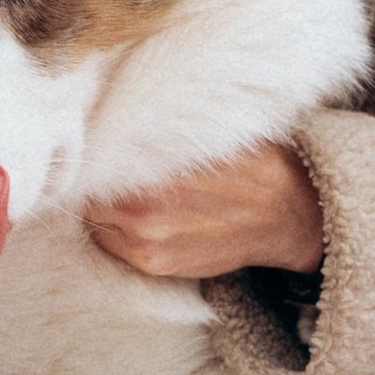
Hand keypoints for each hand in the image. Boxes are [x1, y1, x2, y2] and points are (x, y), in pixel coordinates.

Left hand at [85, 140, 323, 281]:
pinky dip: (116, 230)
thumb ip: (159, 130)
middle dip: (97, 180)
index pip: (94, 159)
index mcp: (156, 168)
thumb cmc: (248, 164)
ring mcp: (148, 241)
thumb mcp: (207, 131)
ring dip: (104, 207)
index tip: (95, 146)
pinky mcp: (156, 264)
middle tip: (110, 169)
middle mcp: (145, 209)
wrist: (285, 214)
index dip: (94, 152)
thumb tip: (113, 111)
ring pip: (96, 219)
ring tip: (128, 193)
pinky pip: (112, 245)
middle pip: (89, 191)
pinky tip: (139, 216)